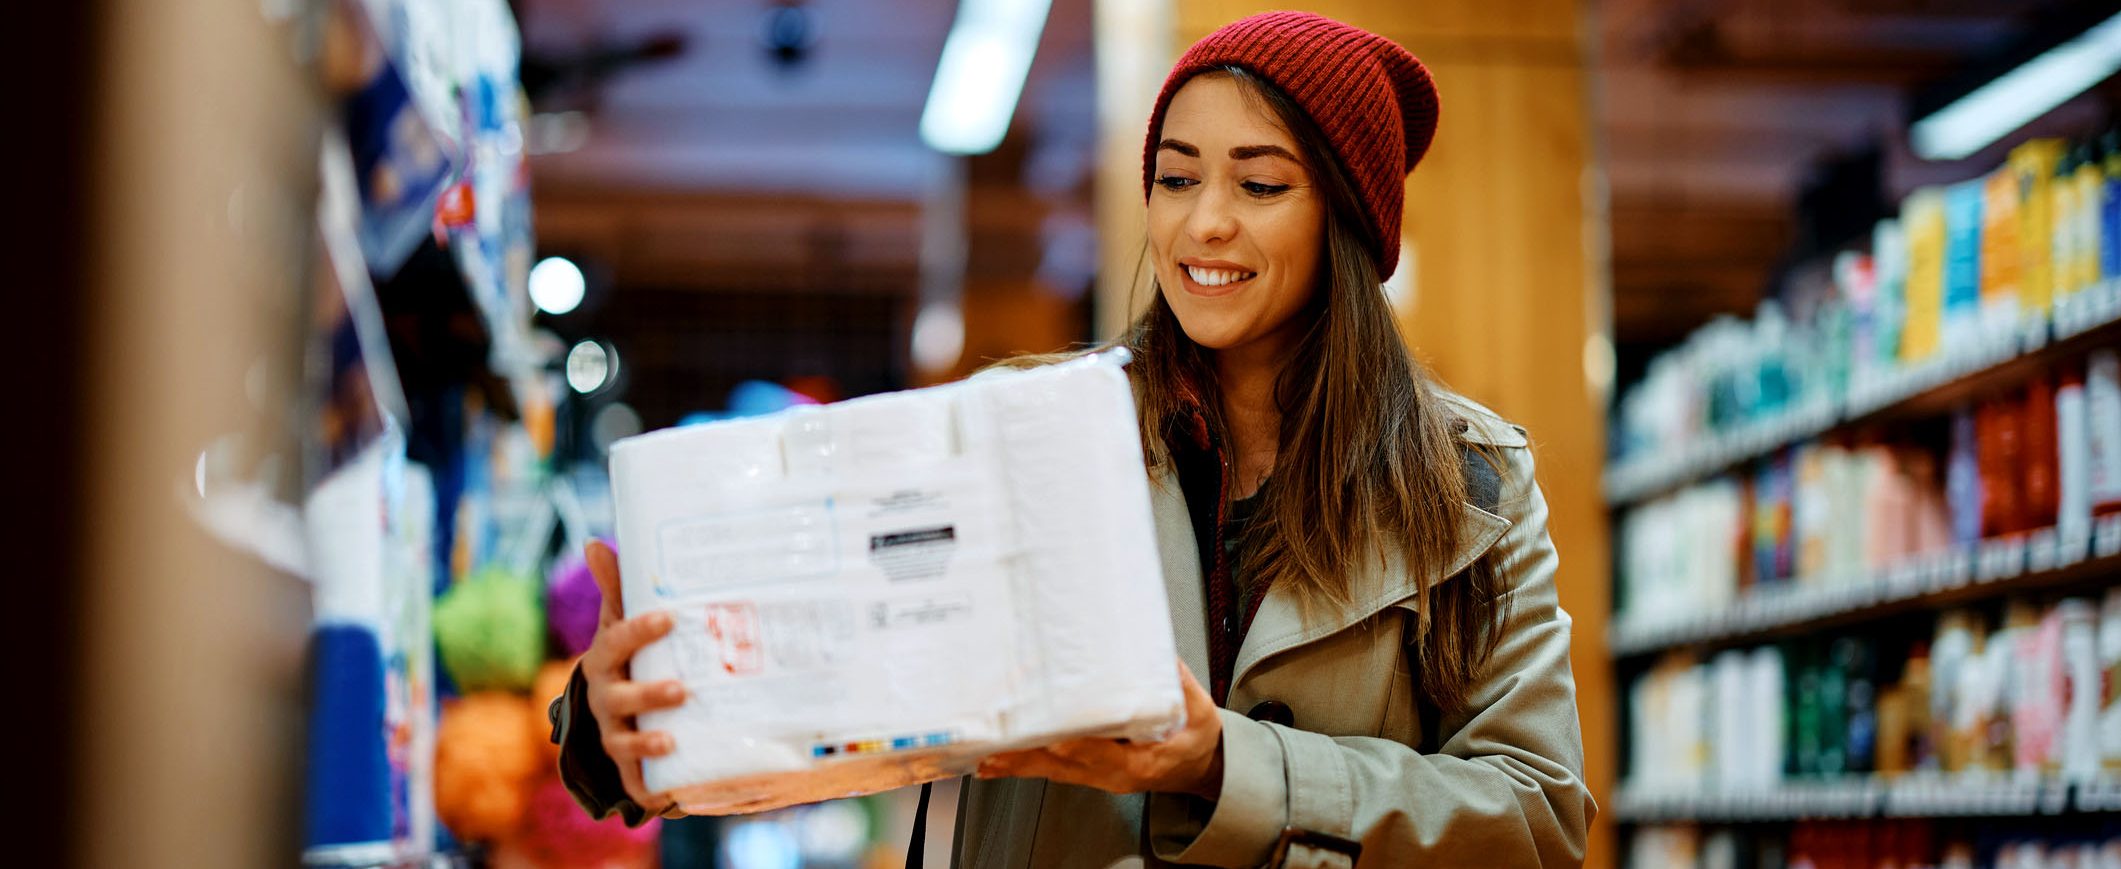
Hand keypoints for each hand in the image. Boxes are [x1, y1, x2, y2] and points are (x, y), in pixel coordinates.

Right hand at [581, 539, 688, 815]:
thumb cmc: (626, 657)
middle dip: (648, 694)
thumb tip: (594, 543)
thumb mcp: (618, 623)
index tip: (668, 617)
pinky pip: (636, 784)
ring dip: (645, 745)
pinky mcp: (629, 768)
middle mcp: (606, 700)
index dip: (639, 631)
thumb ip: (615, 586)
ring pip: (625, 744)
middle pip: (621, 698)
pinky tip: (665, 799)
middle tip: (679, 689)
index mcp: (605, 661)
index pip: (617, 643)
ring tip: (670, 742)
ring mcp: (615, 734)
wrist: (611, 709)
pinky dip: (648, 792)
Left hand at [974, 659, 1223, 799]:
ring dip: (1016, 760)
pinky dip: (1022, 765)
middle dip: (1025, 747)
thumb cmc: (1196, 743)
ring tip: (984, 751)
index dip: (1066, 737)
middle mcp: (1112, 773)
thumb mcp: (1200, 712)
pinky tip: (995, 762)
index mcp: (1139, 761)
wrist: (1198, 770)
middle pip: (1060, 761)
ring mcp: (1097, 777)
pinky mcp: (1088, 773)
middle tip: (994, 733)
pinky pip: (1050, 771)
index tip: (1045, 724)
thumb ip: (1179, 684)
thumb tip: (1157, 652)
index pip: (1095, 751)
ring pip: (1049, 769)